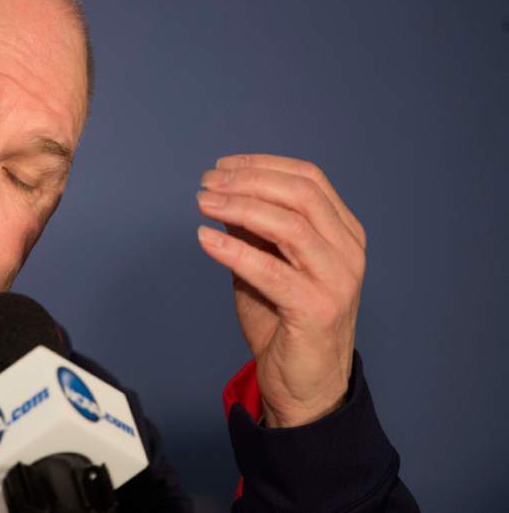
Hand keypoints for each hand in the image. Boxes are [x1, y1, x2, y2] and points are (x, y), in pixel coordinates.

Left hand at [195, 154, 366, 427]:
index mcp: (343, 232)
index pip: (309, 179)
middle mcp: (348, 252)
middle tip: (207, 183)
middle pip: (300, 194)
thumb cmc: (284, 321)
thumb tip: (223, 190)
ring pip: (289, 226)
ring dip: (239, 207)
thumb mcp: (266, 262)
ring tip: (203, 203)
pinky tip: (205, 239)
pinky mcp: (317, 310)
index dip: (262, 164)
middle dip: (248, 181)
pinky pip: (271, 271)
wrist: (305, 386)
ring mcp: (338, 281)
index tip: (222, 165)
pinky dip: (234, 250)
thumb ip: (253, 229)